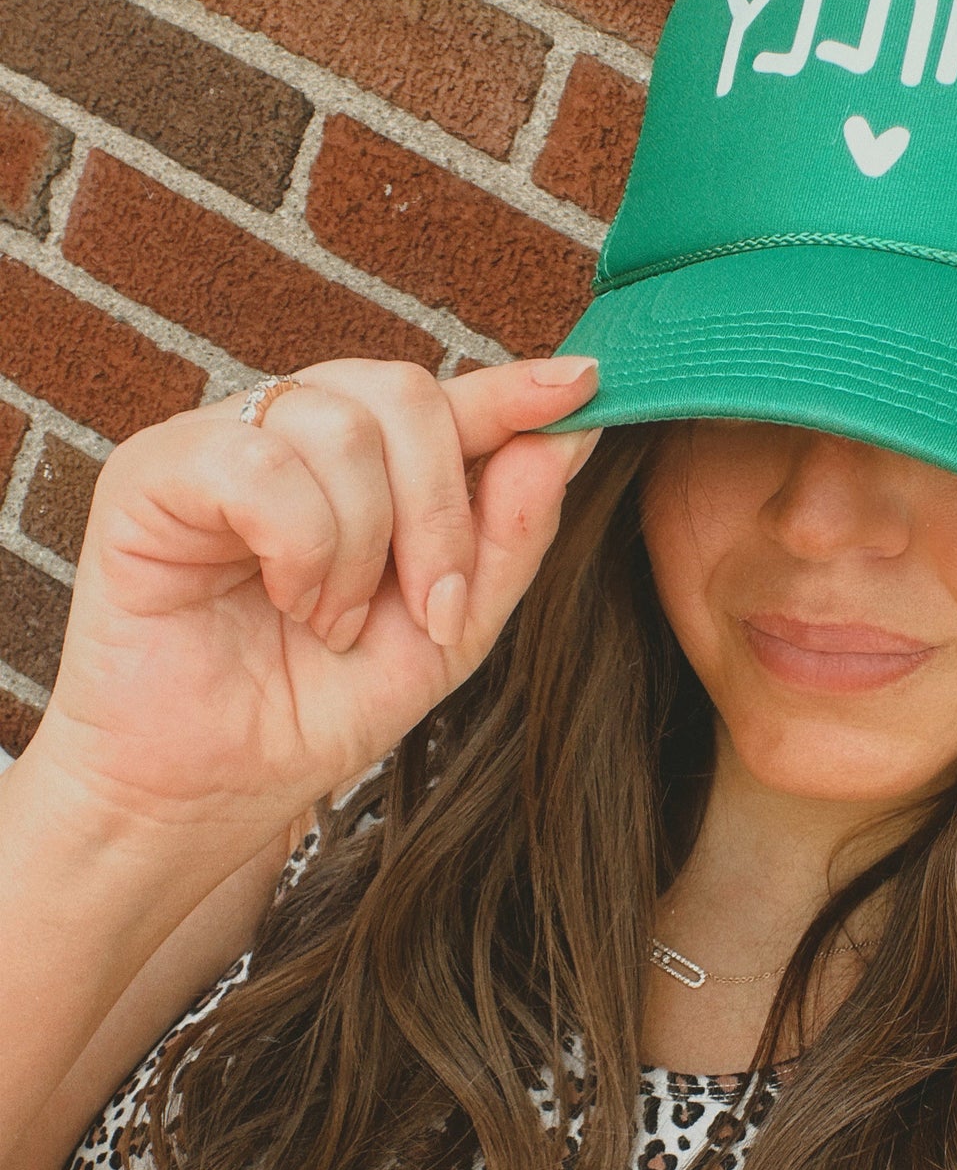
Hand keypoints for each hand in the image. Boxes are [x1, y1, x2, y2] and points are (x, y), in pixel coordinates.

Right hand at [28, 356, 601, 843]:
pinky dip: (301, 546)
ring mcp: (224, 440)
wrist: (217, 787)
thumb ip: (511, 533)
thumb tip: (570, 437)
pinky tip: (289, 599)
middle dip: (443, 510)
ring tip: (335, 620)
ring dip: (363, 545)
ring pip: (342, 426)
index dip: (515, 389)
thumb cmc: (324, 703)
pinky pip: (262, 462)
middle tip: (431, 603)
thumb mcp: (452, 627)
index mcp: (371, 465)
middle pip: (406, 393)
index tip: (586, 382)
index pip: (451, 399)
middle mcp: (299, 433)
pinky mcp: (156, 469)